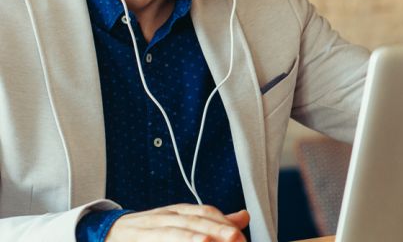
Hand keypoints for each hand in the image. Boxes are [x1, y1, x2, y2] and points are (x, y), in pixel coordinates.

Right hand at [105, 204, 249, 241]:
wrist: (110, 232)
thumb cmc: (151, 230)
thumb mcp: (182, 221)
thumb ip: (212, 221)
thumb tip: (244, 217)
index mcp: (179, 211)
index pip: (205, 211)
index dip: (224, 222)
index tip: (240, 235)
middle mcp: (166, 216)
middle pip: (194, 219)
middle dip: (216, 228)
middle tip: (236, 238)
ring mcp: (150, 228)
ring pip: (173, 231)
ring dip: (191, 237)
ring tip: (207, 241)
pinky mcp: (139, 239)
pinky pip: (154, 240)